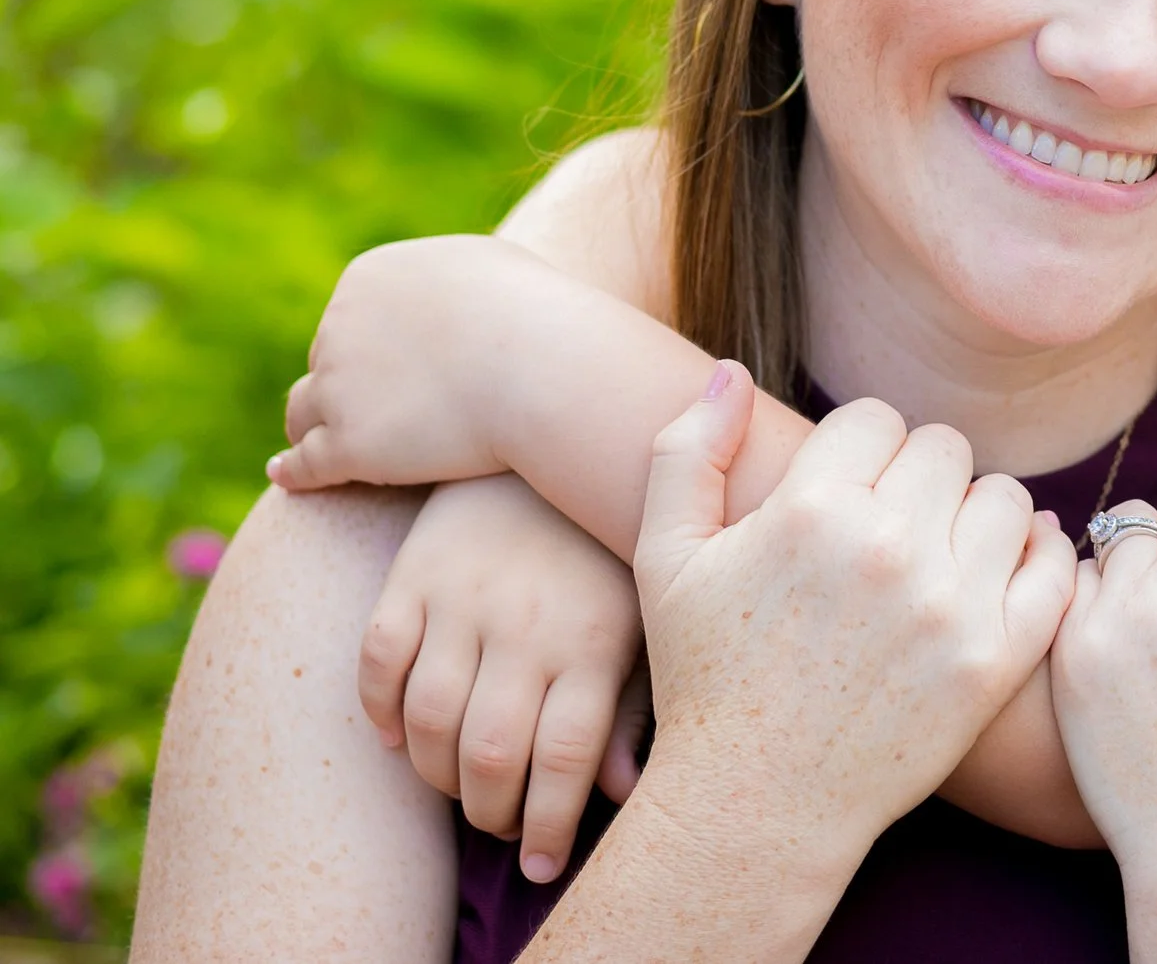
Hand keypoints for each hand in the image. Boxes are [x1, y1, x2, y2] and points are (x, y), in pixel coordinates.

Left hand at [270, 235, 550, 489]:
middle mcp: (338, 327)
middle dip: (347, 386)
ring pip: (304, 413)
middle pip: (328, 362)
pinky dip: (294, 472)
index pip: (351, 316)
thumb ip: (451, 279)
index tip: (392, 373)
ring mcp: (339, 388)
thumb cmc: (537, 313)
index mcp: (368, 279)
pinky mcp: (349, 445)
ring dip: (310, 428)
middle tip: (374, 415)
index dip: (371, 347)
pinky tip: (287, 478)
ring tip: (313, 450)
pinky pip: (306, 465)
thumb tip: (446, 291)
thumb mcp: (488, 268)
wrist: (545, 366)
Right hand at [359, 475, 648, 882]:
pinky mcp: (413, 575)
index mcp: (596, 638)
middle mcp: (527, 623)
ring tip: (459, 792)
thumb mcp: (643, 614)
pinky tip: (399, 738)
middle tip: (499, 829)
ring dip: (435, 779)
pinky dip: (378, 714)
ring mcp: (463, 597)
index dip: (550, 825)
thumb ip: (632, 701)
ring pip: (428, 722)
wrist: (558, 430)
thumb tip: (615, 792)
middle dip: (490, 814)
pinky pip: (376, 662)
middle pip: (491, 754)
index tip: (545, 862)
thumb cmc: (608, 546)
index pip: (567, 759)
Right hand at [629, 363, 1076, 891]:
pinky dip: (1037, 557)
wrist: (757, 804)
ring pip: (1005, 497)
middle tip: (893, 525)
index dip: (860, 451)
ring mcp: (950, 606)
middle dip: (918, 478)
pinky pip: (1053, 566)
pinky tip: (999, 571)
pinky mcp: (995, 659)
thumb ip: (685, 453)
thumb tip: (732, 371)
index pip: (877, 419)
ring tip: (940, 552)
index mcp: (810, 511)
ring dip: (975, 514)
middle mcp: (887, 549)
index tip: (846, 494)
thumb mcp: (665, 560)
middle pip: (945, 449)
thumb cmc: (707, 678)